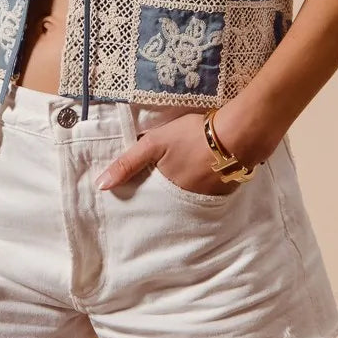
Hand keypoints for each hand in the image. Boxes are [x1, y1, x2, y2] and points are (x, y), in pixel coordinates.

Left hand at [95, 111, 240, 196]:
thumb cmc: (192, 136)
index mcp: (168, 192)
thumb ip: (128, 163)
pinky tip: (204, 173)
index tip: (138, 194)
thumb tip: (101, 186)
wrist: (237, 135)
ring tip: (184, 174)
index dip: (145, 194)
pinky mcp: (225, 192)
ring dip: (186, 188)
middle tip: (164, 180)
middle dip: (165, 194)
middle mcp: (187, 203)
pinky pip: (208, 193)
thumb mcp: (154, 143)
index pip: (151, 200)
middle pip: (171, 201)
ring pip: (190, 197)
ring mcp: (208, 199)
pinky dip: (203, 184)